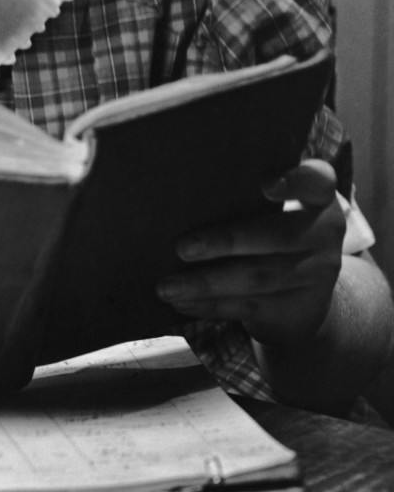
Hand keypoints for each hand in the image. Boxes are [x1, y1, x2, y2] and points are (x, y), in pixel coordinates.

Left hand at [156, 159, 345, 345]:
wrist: (305, 301)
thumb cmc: (271, 237)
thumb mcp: (273, 212)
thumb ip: (245, 196)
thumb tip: (178, 190)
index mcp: (318, 199)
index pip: (317, 181)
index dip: (294, 181)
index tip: (265, 184)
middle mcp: (325, 235)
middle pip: (277, 236)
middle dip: (225, 241)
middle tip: (181, 248)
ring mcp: (316, 276)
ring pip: (257, 278)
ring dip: (206, 283)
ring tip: (166, 286)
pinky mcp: (298, 310)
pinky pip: (249, 308)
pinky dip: (210, 305)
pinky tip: (181, 302)